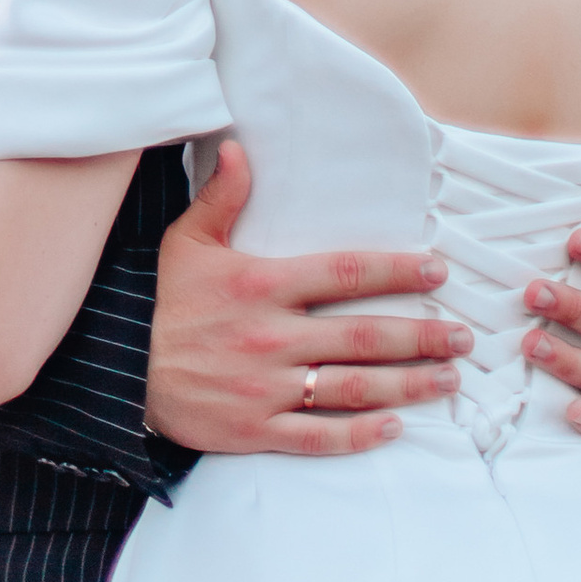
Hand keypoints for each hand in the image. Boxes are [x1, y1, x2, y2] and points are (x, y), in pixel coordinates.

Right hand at [145, 142, 470, 455]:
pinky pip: (318, 435)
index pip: (344, 273)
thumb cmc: (157, 299)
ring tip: (448, 380)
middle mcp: (271, 336)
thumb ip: (221, 197)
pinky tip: (395, 427)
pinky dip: (360, 434)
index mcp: (260, 284)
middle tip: (464, 338)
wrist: (116, 369)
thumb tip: (241, 146)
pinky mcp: (255, 429)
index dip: (396, 271)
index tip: (437, 270)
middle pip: (364, 336)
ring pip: (352, 388)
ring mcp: (266, 387)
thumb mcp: (185, 241)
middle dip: (422, 336)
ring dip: (408, 385)